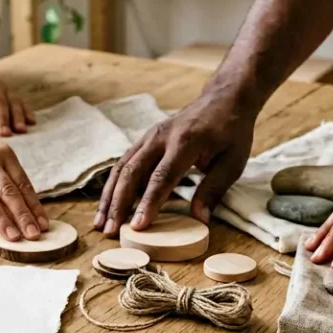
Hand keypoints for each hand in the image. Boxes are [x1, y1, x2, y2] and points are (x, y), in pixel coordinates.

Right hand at [0, 119, 48, 240]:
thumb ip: (6, 174)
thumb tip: (26, 205)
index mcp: (3, 153)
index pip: (22, 184)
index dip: (34, 206)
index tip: (43, 225)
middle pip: (8, 191)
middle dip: (23, 215)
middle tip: (34, 236)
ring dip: (1, 219)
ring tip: (12, 237)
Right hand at [95, 94, 254, 234]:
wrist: (223, 100)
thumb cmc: (231, 132)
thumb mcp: (232, 162)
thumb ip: (213, 190)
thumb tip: (199, 220)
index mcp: (185, 142)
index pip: (161, 177)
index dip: (148, 203)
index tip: (137, 226)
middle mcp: (160, 137)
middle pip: (132, 172)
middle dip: (118, 204)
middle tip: (110, 232)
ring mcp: (149, 137)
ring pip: (121, 168)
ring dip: (109, 197)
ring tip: (100, 224)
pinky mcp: (144, 141)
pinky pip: (124, 164)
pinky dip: (113, 186)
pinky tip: (107, 207)